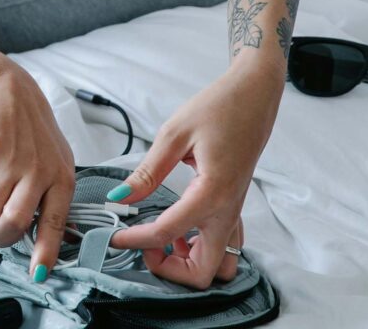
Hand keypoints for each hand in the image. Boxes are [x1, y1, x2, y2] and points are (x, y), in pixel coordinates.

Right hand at [0, 58, 75, 281]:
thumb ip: (49, 194)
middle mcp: (38, 170)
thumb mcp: (51, 158)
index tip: (39, 275)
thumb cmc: (28, 127)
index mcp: (60, 176)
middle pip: (13, 225)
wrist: (2, 86)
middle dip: (0, 234)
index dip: (45, 253)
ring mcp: (11, 158)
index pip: (54, 224)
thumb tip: (40, 237)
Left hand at [106, 60, 283, 287]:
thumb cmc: (217, 108)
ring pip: (220, 264)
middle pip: (204, 272)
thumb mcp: (173, 135)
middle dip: (170, 269)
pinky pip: (225, 243)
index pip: (168, 232)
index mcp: (212, 193)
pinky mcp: (236, 204)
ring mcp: (236, 210)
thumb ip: (147, 173)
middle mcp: (228, 210)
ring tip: (162, 235)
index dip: (136, 239)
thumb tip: (119, 198)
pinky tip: (180, 225)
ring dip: (189, 261)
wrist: (253, 95)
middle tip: (144, 243)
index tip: (114, 236)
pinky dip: (201, 246)